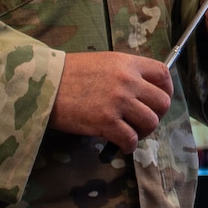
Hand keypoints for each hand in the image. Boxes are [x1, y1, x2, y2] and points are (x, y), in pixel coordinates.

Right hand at [49, 51, 173, 148]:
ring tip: (131, 133)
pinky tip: (120, 144)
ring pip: (150, 122)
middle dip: (157, 115)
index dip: (166, 90)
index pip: (163, 74)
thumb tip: (142, 91)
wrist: (42, 84)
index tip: (159, 100)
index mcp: (127, 63)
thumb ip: (125, 73)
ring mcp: (118, 102)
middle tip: (143, 121)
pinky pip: (131, 139)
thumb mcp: (103, 62)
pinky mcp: (106, 122)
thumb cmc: (68, 74)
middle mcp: (128, 81)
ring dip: (143, 132)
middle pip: (162, 102)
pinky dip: (128, 145)